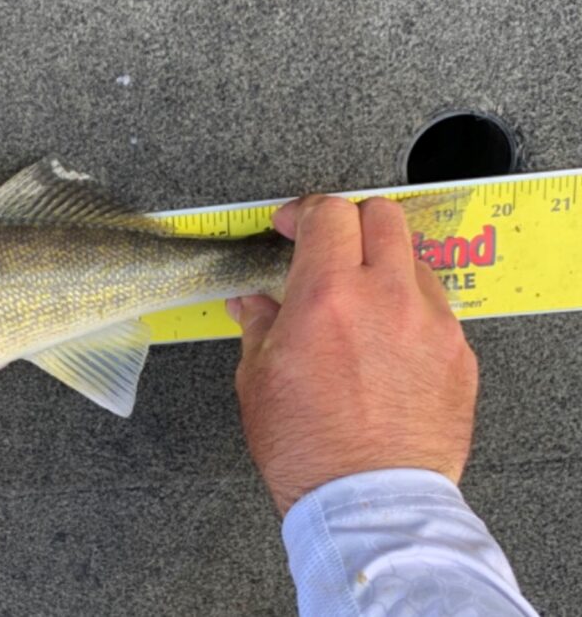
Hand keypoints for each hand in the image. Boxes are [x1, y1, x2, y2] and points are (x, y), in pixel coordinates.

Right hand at [226, 196, 478, 514]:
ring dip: (383, 266)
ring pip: (413, 259)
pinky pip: (435, 309)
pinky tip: (386, 341)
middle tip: (329, 245)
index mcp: (327, 296)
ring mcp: (430, 324)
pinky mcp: (459, 354)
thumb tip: (252, 305)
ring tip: (360, 300)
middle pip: (382, 216)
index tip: (291, 223)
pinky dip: (409, 310)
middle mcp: (385, 298)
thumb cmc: (311, 450)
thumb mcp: (259, 381)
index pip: (327, 213)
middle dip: (350, 221)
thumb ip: (259, 327)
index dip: (303, 210)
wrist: (368, 501)